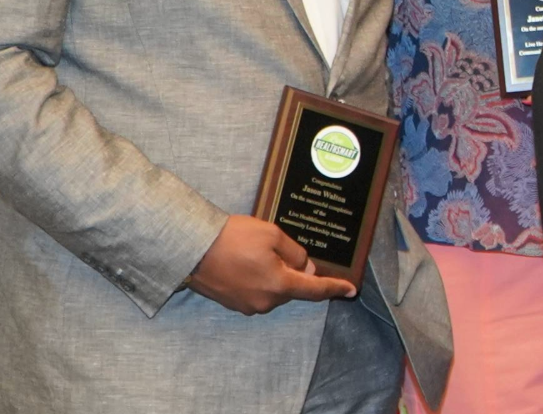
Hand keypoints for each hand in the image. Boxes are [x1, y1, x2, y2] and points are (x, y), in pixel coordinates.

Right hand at [184, 214, 357, 315]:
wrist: (191, 247)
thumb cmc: (233, 237)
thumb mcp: (273, 236)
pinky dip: (259, 279)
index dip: (335, 288)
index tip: (352, 290)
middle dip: (293, 272)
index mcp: (279, 285)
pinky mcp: (232, 304)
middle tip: (276, 249)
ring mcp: (247, 306)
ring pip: (274, 291)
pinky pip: (257, 292)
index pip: (314, 290)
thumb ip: (296, 254)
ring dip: (274, 275)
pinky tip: (246, 263)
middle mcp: (265, 302)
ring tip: (255, 253)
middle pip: (292, 289)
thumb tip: (306, 269)